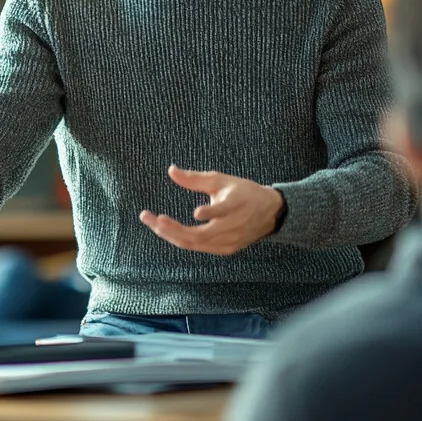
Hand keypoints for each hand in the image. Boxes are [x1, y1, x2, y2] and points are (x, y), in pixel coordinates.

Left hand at [139, 166, 283, 255]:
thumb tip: (170, 170)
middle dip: (172, 229)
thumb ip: (195, 179)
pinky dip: (181, 239)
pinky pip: (199, 247)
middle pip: (200, 235)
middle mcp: (233, 227)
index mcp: (236, 205)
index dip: (211, 213)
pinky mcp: (226, 250)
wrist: (270, 213)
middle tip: (151, 217)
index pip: (224, 211)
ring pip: (195, 243)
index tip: (196, 212)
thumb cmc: (243, 193)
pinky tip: (166, 230)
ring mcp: (230, 241)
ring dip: (171, 235)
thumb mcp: (222, 180)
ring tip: (152, 222)